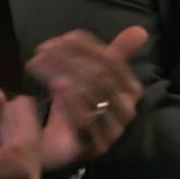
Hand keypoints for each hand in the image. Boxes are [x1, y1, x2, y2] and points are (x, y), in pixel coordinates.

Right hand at [0, 86, 42, 178]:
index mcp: (19, 173)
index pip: (30, 134)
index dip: (24, 113)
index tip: (20, 97)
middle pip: (31, 152)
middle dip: (19, 129)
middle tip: (8, 108)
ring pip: (26, 170)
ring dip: (15, 149)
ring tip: (1, 128)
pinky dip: (12, 170)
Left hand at [28, 26, 147, 171]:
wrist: (59, 148)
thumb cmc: (76, 106)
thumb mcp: (91, 75)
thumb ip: (112, 53)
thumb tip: (141, 30)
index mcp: (131, 89)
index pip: (109, 60)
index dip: (81, 47)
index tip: (51, 42)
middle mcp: (127, 110)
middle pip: (99, 75)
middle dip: (66, 59)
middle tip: (40, 54)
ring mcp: (113, 130)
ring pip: (90, 93)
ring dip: (61, 74)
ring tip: (38, 66)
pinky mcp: (95, 146)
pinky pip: (84, 119)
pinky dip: (67, 99)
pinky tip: (52, 87)